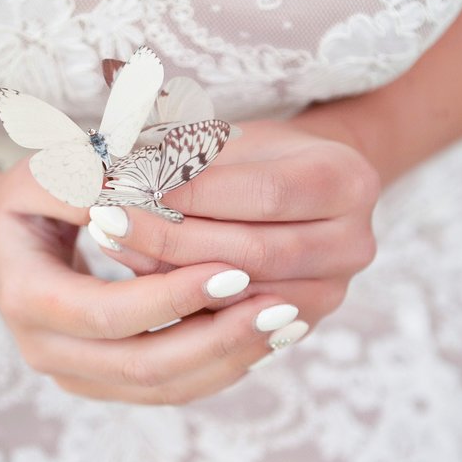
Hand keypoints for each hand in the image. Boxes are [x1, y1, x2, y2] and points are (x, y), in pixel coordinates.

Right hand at [0, 155, 300, 404]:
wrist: (2, 244)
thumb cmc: (29, 197)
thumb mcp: (45, 173)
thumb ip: (85, 179)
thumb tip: (131, 196)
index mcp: (25, 296)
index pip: (108, 313)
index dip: (173, 297)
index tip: (234, 269)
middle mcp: (44, 350)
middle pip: (141, 366)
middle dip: (216, 339)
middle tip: (279, 307)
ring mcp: (74, 375)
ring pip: (162, 388)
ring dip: (228, 359)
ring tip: (285, 323)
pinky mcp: (104, 383)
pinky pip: (169, 389)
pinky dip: (219, 367)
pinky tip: (265, 339)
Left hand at [87, 118, 380, 336]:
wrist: (305, 193)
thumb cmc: (258, 156)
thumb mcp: (230, 140)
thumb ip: (183, 158)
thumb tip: (115, 175)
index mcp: (348, 180)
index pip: (264, 194)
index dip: (195, 194)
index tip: (130, 185)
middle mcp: (355, 242)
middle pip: (254, 251)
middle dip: (172, 238)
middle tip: (106, 220)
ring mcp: (335, 290)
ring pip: (242, 294)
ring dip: (168, 273)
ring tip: (111, 244)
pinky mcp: (305, 322)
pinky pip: (236, 322)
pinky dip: (183, 302)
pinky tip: (136, 279)